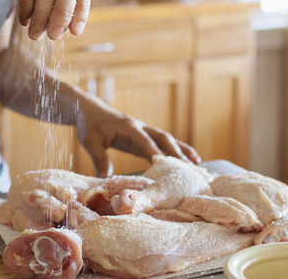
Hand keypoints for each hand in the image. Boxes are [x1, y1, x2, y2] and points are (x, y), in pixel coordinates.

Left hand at [76, 97, 201, 177]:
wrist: (90, 110)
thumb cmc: (89, 125)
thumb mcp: (89, 141)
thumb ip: (98, 157)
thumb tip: (106, 176)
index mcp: (128, 128)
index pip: (144, 141)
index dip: (155, 152)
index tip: (165, 165)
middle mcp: (140, 127)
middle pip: (162, 139)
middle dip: (176, 152)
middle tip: (190, 167)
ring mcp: (144, 130)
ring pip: (167, 139)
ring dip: (181, 150)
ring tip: (197, 163)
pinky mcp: (144, 136)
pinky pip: (162, 143)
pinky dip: (175, 150)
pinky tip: (186, 160)